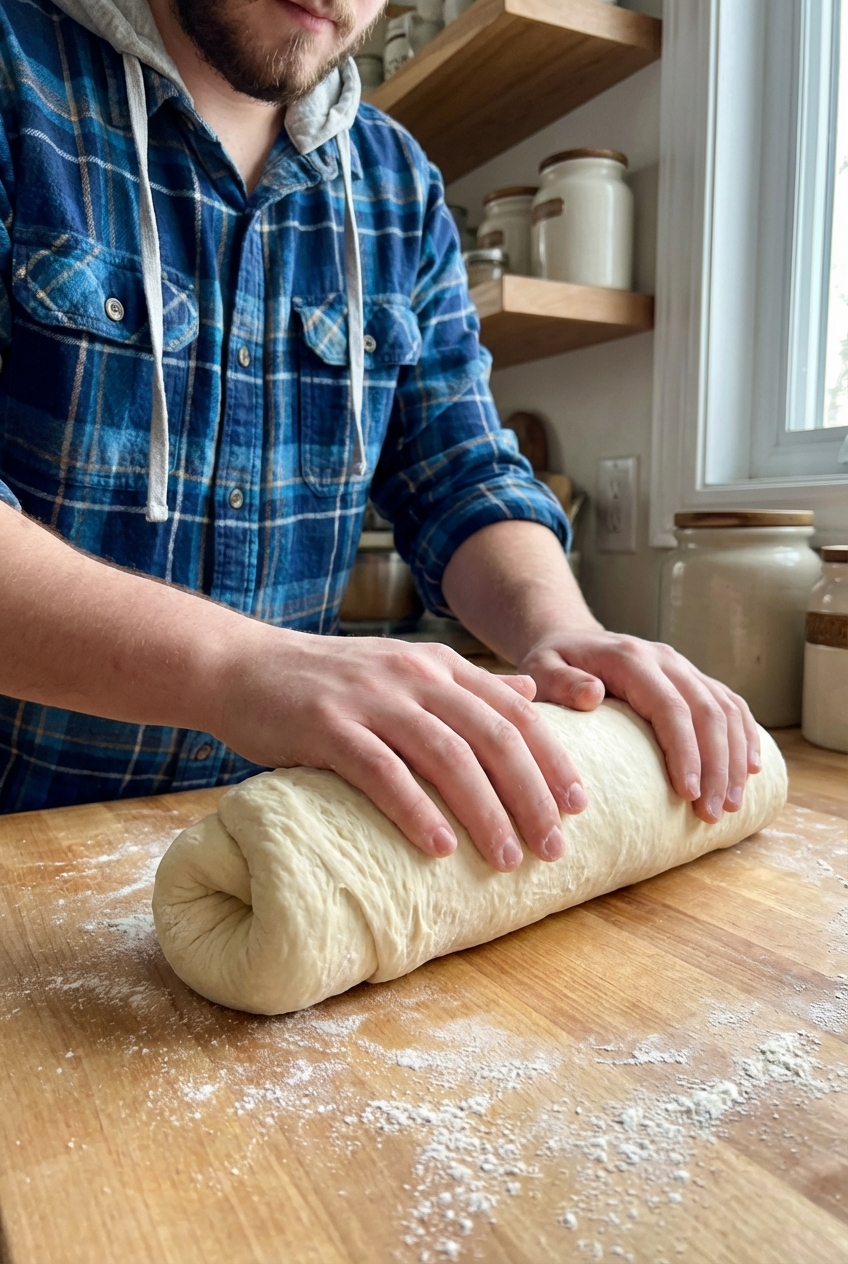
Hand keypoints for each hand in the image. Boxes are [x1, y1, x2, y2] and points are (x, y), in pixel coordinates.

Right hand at [214, 629, 586, 870]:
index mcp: (439, 665)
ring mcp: (371, 698)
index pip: (516, 710)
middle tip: (553, 848)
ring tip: (506, 860)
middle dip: (531, 795)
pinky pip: (382, 771)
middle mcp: (414, 675)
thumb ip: (465, 683)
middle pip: (493, 736)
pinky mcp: (327, 726)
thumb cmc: (328, 681)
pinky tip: (438, 848)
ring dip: (484, 812)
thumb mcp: (404, 668)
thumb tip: (529, 694)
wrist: (243, 666)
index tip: (579, 806)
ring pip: (447, 756)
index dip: (553, 759)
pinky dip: (416, 811)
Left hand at [517, 630, 760, 823]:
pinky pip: (731, 704)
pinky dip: (746, 736)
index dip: (685, 751)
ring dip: (734, 758)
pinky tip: (750, 770)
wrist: (570, 640)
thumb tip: (593, 695)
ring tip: (730, 805)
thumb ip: (561, 683)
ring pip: (726, 710)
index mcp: (630, 658)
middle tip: (713, 813)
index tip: (689, 793)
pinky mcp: (693, 678)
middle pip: (706, 712)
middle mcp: (665, 659)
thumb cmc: (551, 665)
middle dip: (716, 765)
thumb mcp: (540, 671)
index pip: (670, 707)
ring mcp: (683, 667)